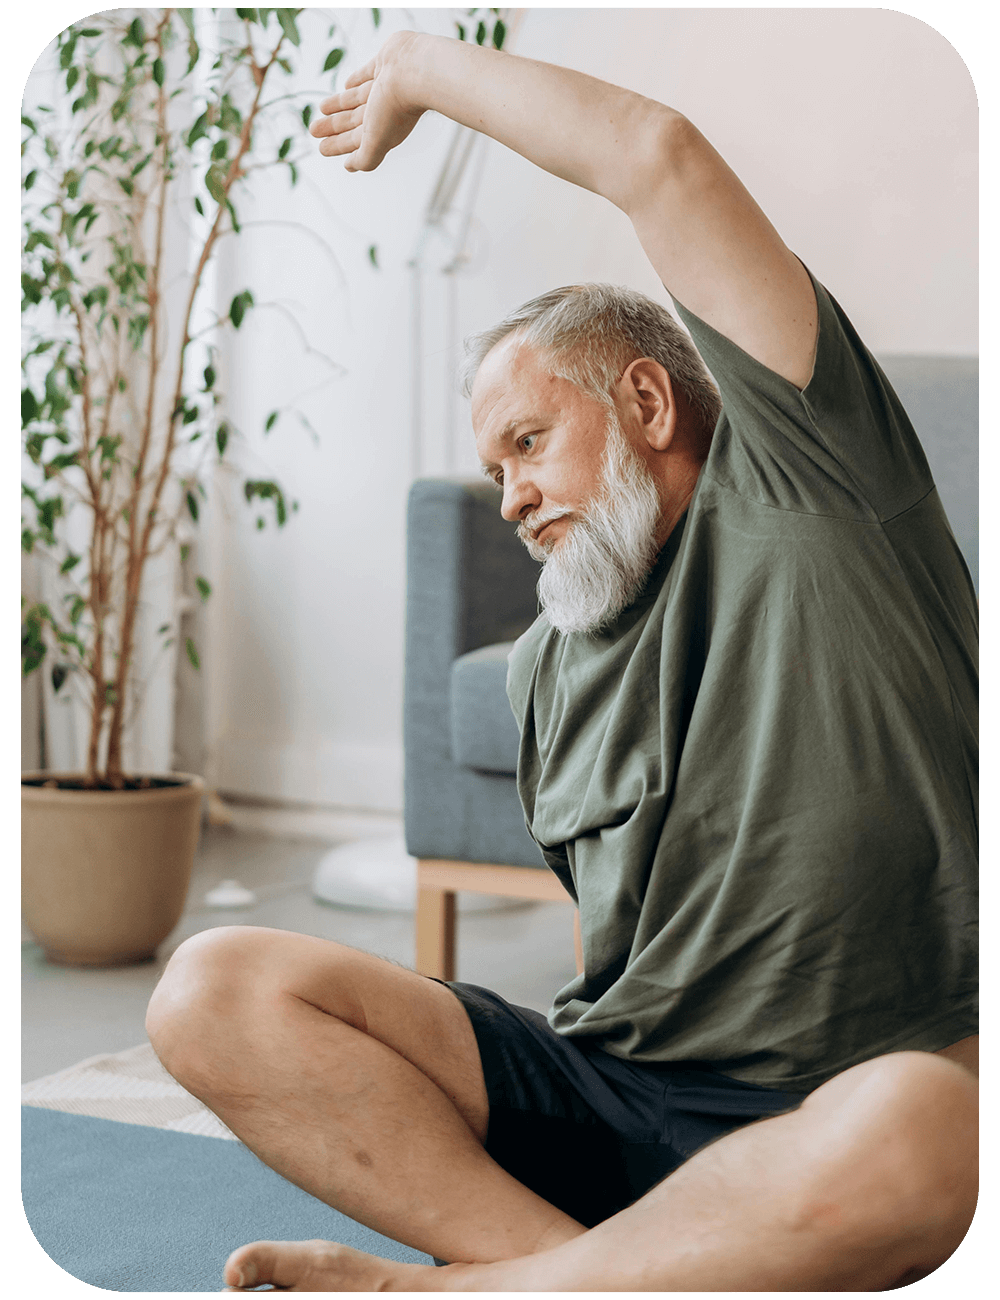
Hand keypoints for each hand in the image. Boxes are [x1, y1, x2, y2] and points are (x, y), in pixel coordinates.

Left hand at [309, 31, 424, 172]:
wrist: (414, 72)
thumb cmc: (395, 108)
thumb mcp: (375, 142)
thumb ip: (365, 158)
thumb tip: (352, 167)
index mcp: (382, 132)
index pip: (355, 142)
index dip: (338, 146)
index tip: (323, 149)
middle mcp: (383, 112)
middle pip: (352, 122)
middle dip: (333, 128)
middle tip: (314, 130)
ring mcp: (383, 90)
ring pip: (354, 101)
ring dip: (338, 106)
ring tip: (321, 108)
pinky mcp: (384, 66)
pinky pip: (365, 76)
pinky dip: (355, 81)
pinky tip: (346, 85)